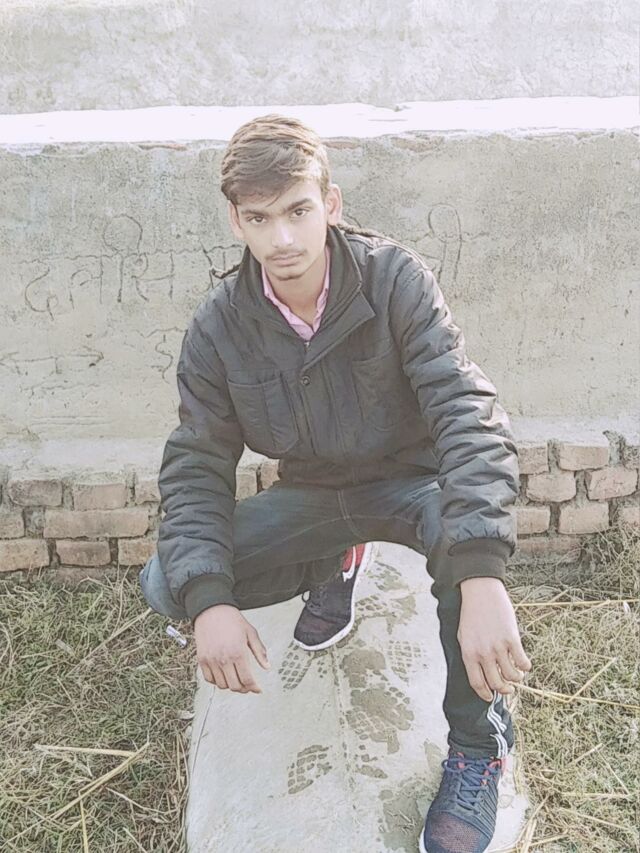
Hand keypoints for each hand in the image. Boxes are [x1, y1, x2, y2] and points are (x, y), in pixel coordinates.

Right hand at [193, 604, 269, 693]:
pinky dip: (217, 681)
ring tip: (236, 680)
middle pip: (235, 686)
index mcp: (238, 653)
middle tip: (248, 686)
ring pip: (222, 685)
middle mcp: (224, 659)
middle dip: (244, 689)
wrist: (211, 609)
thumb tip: (267, 666)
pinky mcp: (202, 660)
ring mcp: (211, 661)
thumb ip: (259, 651)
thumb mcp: (250, 632)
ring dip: (230, 686)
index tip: (257, 689)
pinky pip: (209, 679)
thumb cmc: (231, 619)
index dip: (254, 688)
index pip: (247, 679)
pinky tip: (223, 676)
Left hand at [457, 577, 531, 701]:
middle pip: (497, 683)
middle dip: (504, 690)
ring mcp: (498, 647)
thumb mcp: (463, 637)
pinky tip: (524, 664)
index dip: (485, 694)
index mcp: (468, 654)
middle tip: (508, 690)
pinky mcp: (512, 639)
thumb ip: (471, 656)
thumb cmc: (471, 614)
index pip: (477, 683)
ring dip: (516, 679)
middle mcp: (483, 653)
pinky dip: (525, 666)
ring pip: (512, 676)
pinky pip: (522, 662)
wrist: (480, 592)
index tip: (490, 698)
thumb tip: (480, 674)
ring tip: (517, 675)